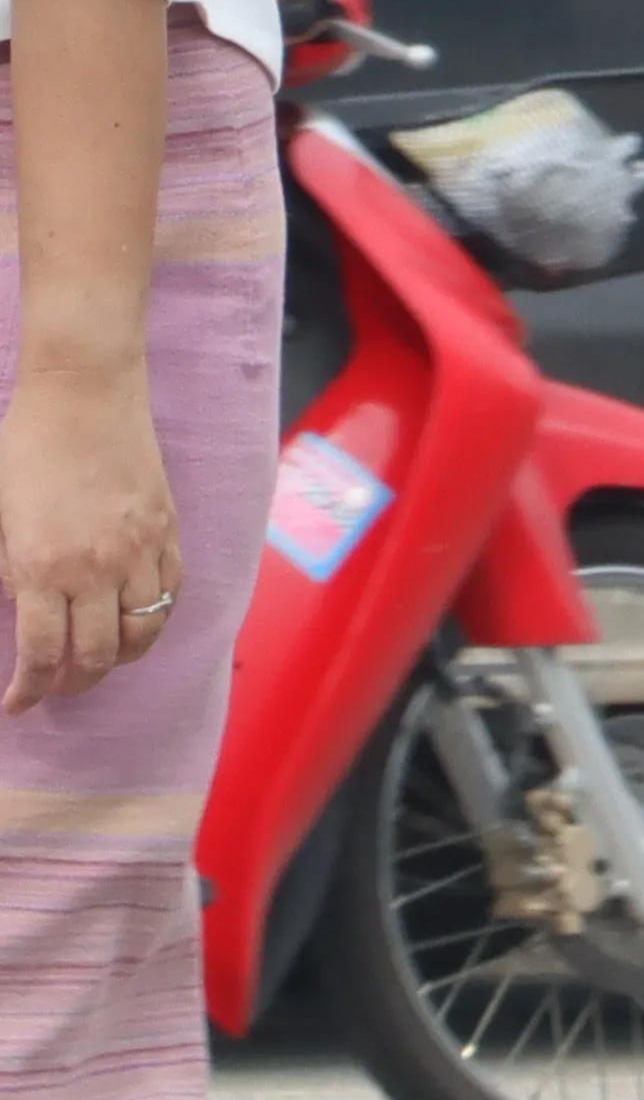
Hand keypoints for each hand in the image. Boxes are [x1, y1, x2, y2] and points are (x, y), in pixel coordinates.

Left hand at [0, 369, 179, 715]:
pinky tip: (133, 619)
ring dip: (119, 658)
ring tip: (99, 660)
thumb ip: (4, 572)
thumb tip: (17, 612)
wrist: (83, 395)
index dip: (27, 691)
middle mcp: (97, 568)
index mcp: (42, 567)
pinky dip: (154, 618)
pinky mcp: (167, 530)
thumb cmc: (23, 449)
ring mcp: (140, 549)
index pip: (41, 654)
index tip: (16, 705)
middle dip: (73, 683)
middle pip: (97, 655)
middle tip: (55, 687)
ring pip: (143, 633)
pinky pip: (171, 593)